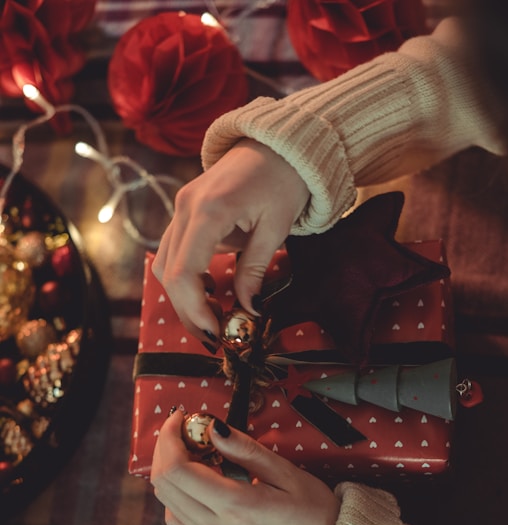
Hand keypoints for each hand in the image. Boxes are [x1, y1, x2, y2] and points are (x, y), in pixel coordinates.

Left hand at [150, 412, 339, 524]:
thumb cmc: (315, 513)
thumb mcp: (286, 472)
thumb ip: (245, 450)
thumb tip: (213, 429)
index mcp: (237, 507)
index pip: (178, 470)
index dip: (170, 438)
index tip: (182, 418)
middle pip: (164, 485)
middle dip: (166, 450)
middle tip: (186, 430)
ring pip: (167, 503)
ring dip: (170, 472)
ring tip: (195, 453)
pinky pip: (178, 521)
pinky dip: (177, 496)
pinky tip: (198, 481)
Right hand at [151, 138, 309, 345]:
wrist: (279, 144)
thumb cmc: (284, 181)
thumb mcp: (276, 229)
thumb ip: (255, 271)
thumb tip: (248, 311)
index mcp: (209, 211)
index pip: (184, 273)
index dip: (195, 309)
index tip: (217, 333)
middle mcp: (185, 208)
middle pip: (168, 274)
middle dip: (188, 311)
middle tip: (215, 337)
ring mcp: (181, 208)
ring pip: (164, 264)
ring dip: (183, 297)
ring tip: (214, 318)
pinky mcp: (185, 211)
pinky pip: (173, 251)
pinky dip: (186, 278)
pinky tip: (210, 293)